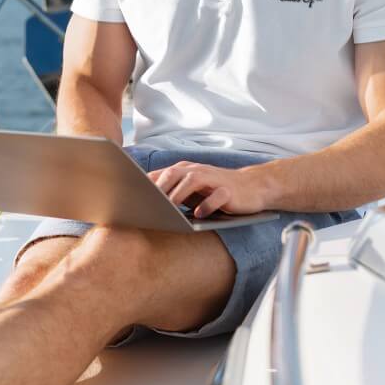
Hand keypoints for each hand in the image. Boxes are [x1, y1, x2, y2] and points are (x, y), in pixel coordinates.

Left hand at [148, 161, 268, 216]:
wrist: (252, 187)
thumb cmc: (216, 190)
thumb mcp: (192, 190)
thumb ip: (173, 193)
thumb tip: (147, 207)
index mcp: (185, 170)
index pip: (161, 174)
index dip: (145, 184)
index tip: (131, 196)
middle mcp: (197, 171)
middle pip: (173, 173)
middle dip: (159, 187)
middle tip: (146, 203)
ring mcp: (213, 179)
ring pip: (192, 181)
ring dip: (179, 194)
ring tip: (168, 208)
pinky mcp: (228, 190)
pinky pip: (216, 196)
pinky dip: (207, 204)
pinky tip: (199, 214)